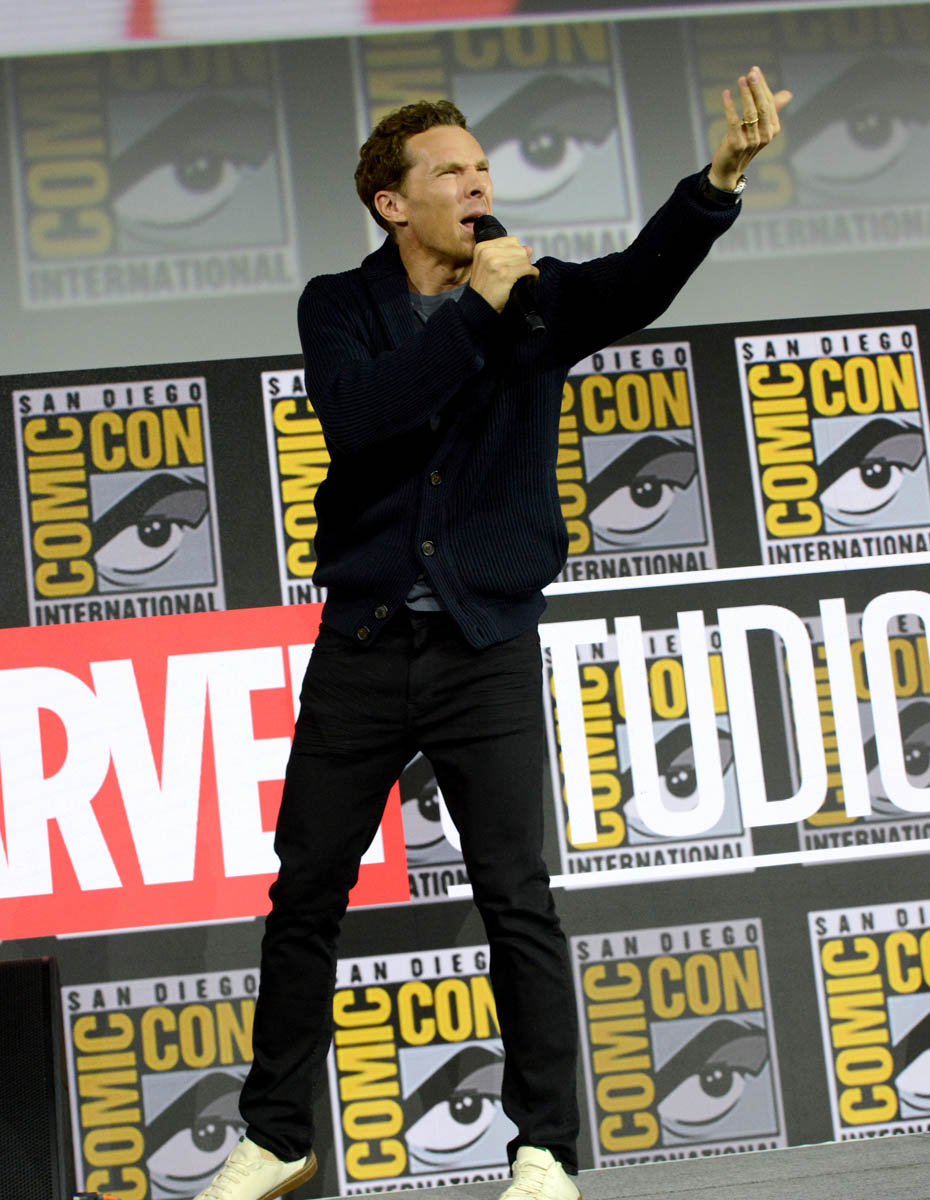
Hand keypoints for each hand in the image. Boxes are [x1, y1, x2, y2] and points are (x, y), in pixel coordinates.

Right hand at [468, 236, 537, 312]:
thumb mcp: (489, 265)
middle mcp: (488, 252)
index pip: (511, 241)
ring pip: (524, 258)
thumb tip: (528, 248)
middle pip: (519, 249)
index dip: (516, 252)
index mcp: (482, 247)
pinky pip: (527, 268)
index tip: (515, 264)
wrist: (478, 306)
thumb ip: (506, 254)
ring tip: (524, 277)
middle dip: (522, 261)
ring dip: (528, 269)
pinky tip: (530, 279)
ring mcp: (496, 262)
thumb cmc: (484, 288)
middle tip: (520, 273)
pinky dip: (532, 274)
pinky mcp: (505, 273)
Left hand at [709, 65, 791, 190]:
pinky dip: (730, 107)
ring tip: (741, 79)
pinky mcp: (737, 144)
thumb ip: (771, 110)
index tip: (755, 70)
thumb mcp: (759, 127)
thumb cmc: (743, 143)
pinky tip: (725, 94)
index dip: (762, 86)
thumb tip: (787, 94)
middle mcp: (765, 135)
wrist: (729, 169)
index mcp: (773, 129)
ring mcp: (752, 141)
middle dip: (757, 88)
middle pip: (763, 107)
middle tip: (751, 72)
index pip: (769, 102)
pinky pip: (734, 122)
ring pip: (750, 113)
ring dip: (745, 94)